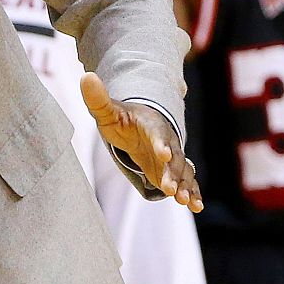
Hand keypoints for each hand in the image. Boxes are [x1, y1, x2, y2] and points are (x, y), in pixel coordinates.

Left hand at [81, 73, 201, 210]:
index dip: (160, 144)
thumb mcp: (106, 110)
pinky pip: (187, 181)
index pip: (157, 134)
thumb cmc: (121, 119)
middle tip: (172, 189)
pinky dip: (193, 192)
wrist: (139, 125)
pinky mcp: (173, 170)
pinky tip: (197, 206)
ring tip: (187, 202)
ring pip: (183, 172)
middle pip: (174, 158)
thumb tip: (85, 76)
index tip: (163, 155)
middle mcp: (167, 141)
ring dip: (186, 186)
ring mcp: (173, 157)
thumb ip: (97, 98)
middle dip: (173, 174)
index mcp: (152, 125)